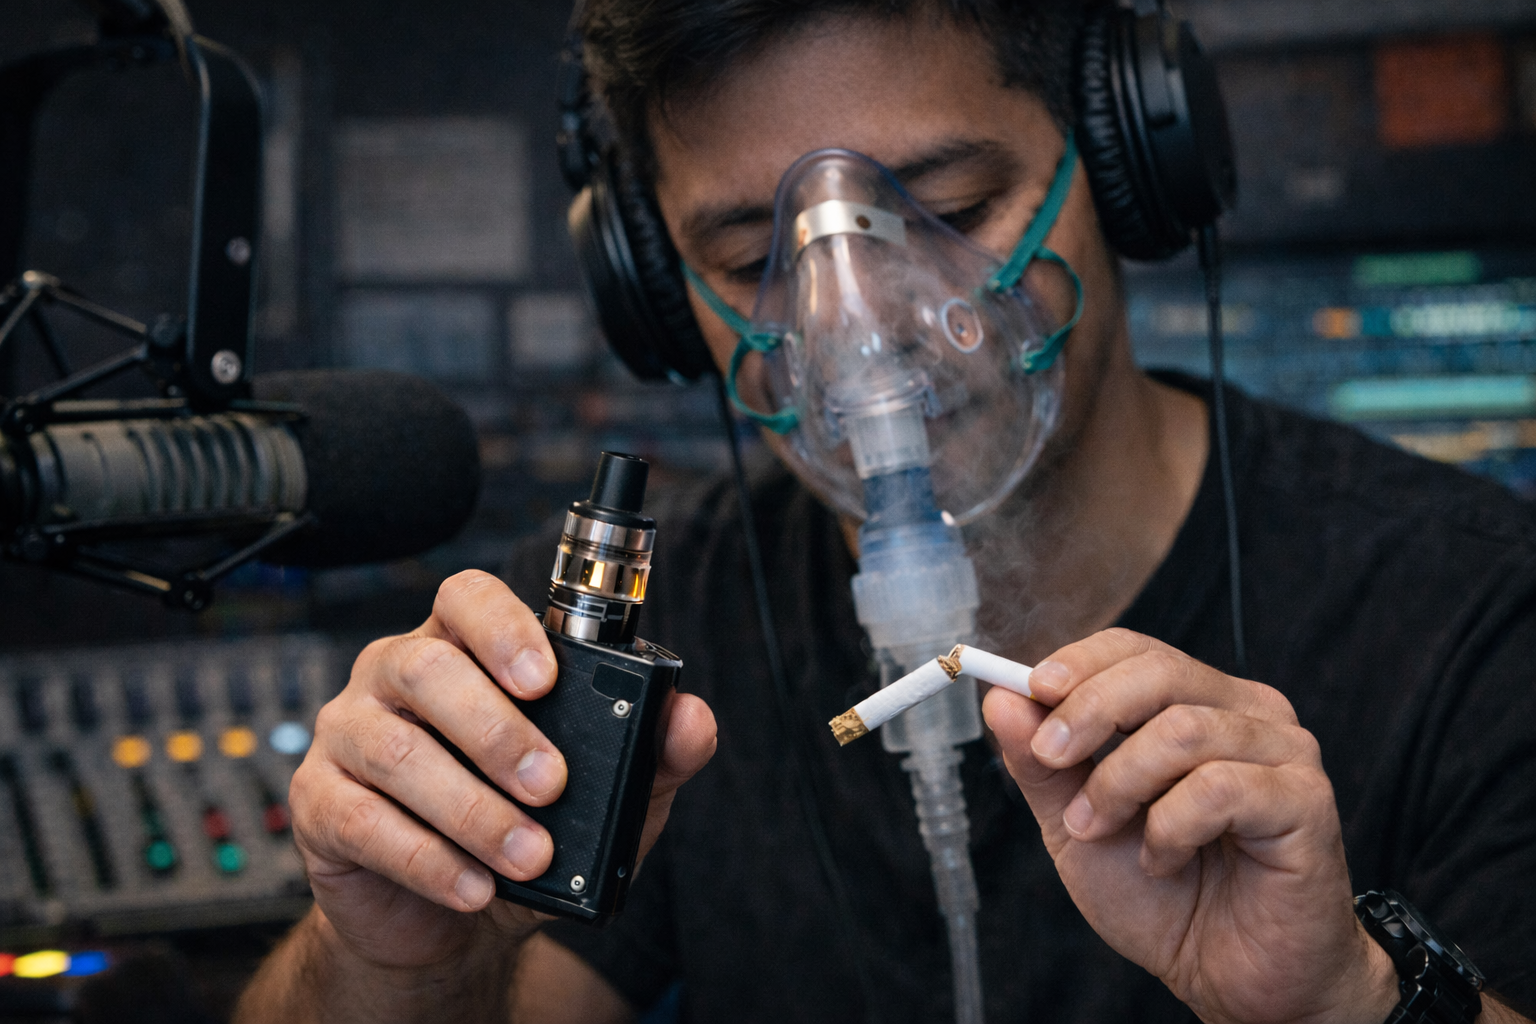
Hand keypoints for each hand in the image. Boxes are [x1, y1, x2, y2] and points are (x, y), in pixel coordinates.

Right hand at [288, 570, 717, 973]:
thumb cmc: (526, 829)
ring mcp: (350, 735)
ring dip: (472, 809)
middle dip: (497, 730)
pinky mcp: (319, 803)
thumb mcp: (604, 795)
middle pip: (426, 668)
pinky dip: (428, 859)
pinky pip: (362, 821)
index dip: (503, 627)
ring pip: (397, 751)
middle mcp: (397, 677)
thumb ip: (651, 752)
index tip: (547, 677)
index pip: (467, 597)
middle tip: (550, 785)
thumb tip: (691, 718)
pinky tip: (474, 886)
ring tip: (528, 854)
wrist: (453, 918)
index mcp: (463, 649)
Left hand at [983, 628, 1398, 1023]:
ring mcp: (1284, 753)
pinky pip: (1221, 788)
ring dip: (1120, 785)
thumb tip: (1001, 699)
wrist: (1228, 980)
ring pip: (1181, 730)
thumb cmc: (1165, 899)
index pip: (1136, 649)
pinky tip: (1162, 861)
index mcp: (1198, 703)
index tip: (1032, 692)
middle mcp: (1247, 714)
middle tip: (1051, 760)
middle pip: (1159, 672)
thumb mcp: (1077, 825)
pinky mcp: (1306, 801)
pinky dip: (1170, 827)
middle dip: (1088, 713)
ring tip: (1104, 832)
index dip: (1080, 664)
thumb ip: (1042, 765)